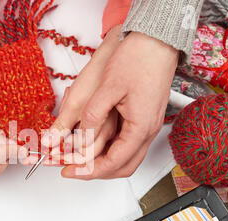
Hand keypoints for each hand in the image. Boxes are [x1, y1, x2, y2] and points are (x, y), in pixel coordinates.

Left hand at [47, 31, 178, 178]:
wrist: (157, 40)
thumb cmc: (139, 58)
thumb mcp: (108, 88)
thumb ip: (93, 116)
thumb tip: (80, 138)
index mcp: (140, 127)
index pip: (114, 163)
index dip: (89, 171)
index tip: (71, 171)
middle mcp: (148, 131)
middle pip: (123, 167)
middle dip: (97, 172)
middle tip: (74, 169)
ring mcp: (149, 125)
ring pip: (127, 158)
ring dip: (104, 163)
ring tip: (82, 159)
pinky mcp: (145, 118)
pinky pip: (129, 145)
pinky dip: (112, 151)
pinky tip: (96, 145)